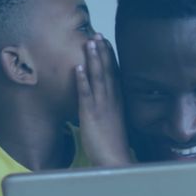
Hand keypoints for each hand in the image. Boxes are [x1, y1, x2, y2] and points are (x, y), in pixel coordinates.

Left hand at [76, 34, 130, 166]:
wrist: (115, 161)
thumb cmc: (113, 146)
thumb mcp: (114, 123)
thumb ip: (110, 111)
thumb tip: (105, 105)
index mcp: (118, 101)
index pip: (115, 73)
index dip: (110, 57)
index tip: (106, 42)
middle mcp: (112, 100)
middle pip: (107, 71)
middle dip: (102, 51)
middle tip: (97, 34)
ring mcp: (101, 106)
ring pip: (97, 77)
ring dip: (93, 59)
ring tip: (89, 42)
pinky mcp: (90, 115)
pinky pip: (86, 94)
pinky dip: (82, 80)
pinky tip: (78, 67)